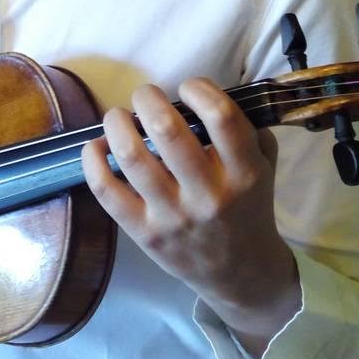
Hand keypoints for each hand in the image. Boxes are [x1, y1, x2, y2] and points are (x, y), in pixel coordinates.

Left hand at [82, 78, 299, 353]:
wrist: (240, 271)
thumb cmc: (247, 205)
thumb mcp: (265, 164)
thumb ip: (246, 126)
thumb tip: (207, 90)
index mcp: (244, 173)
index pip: (221, 118)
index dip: (199, 89)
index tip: (188, 87)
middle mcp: (209, 196)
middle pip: (168, 130)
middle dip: (148, 99)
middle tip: (146, 96)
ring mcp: (173, 217)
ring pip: (132, 157)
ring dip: (117, 123)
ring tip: (119, 116)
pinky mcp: (145, 234)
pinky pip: (107, 192)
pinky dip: (93, 160)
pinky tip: (97, 146)